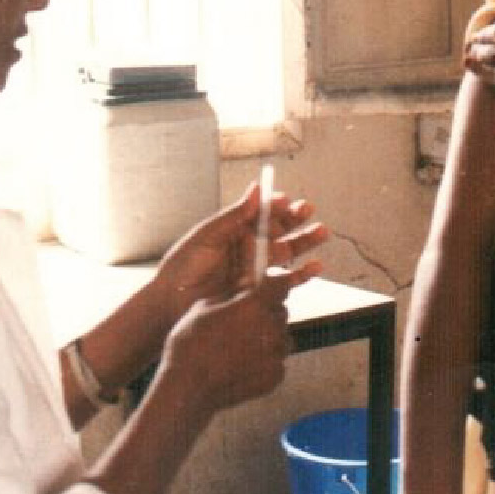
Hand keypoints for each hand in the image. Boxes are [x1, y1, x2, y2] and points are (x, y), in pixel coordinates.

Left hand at [152, 179, 327, 325]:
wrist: (172, 303)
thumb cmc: (183, 267)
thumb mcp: (207, 236)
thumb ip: (233, 216)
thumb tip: (256, 189)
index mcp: (235, 229)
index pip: (261, 212)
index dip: (275, 205)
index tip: (287, 199)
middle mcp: (249, 247)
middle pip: (279, 229)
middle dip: (296, 219)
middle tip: (308, 209)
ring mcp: (255, 268)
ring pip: (287, 252)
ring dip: (305, 242)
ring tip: (322, 232)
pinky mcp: (259, 290)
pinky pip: (285, 281)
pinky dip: (301, 275)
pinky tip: (314, 267)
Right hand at [159, 264, 317, 414]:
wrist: (187, 388)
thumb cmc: (190, 344)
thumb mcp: (202, 307)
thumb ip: (229, 294)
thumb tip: (242, 288)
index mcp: (255, 305)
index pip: (280, 286)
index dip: (273, 287)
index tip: (267, 291)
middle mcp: (271, 327)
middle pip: (280, 312)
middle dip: (267, 314)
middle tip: (244, 324)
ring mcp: (276, 354)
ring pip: (282, 338)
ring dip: (269, 339)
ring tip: (241, 348)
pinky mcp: (276, 376)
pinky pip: (277, 361)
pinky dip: (265, 362)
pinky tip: (242, 366)